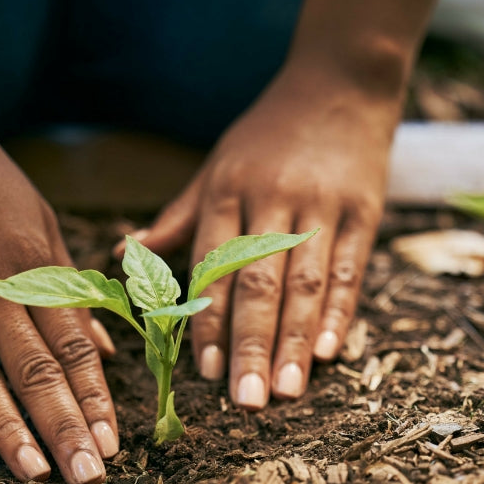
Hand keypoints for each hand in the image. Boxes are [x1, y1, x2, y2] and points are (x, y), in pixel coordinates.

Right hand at [0, 106, 117, 483]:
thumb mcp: (42, 222)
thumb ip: (71, 291)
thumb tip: (105, 355)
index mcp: (36, 266)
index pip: (74, 347)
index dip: (95, 399)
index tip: (113, 443)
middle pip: (35, 370)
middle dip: (65, 427)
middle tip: (87, 476)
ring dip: (9, 431)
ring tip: (34, 475)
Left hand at [138, 63, 400, 408]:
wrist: (340, 81)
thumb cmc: (267, 135)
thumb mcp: (215, 168)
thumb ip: (177, 219)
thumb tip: (120, 255)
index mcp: (228, 191)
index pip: (213, 267)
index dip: (210, 322)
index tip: (206, 373)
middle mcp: (273, 200)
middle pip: (260, 283)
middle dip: (252, 345)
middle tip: (246, 402)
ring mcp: (321, 206)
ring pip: (306, 283)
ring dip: (295, 342)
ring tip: (287, 391)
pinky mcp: (363, 210)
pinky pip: (349, 269)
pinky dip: (339, 313)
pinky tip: (328, 352)